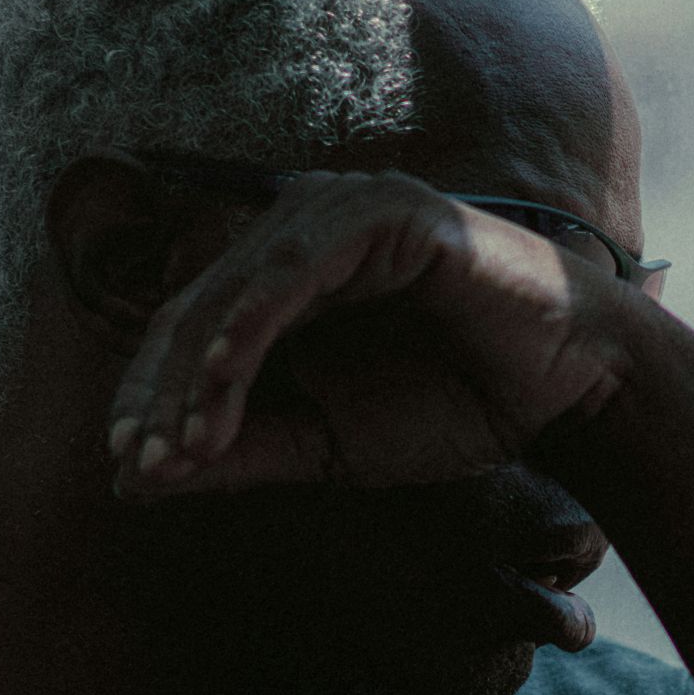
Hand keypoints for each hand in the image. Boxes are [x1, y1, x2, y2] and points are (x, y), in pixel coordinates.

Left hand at [106, 171, 637, 494]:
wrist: (566, 394)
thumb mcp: (327, 448)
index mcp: (282, 277)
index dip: (149, 398)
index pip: (185, 330)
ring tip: (183, 443)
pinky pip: (298, 267)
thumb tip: (131, 484)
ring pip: (237, 289)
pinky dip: (253, 324)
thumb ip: (239, 454)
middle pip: (195, 308)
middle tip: (145, 465)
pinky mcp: (385, 211)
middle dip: (164, 394)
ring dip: (200, 372)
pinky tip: (222, 378)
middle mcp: (300, 230)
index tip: (127, 469)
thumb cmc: (454, 409)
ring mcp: (342, 210)